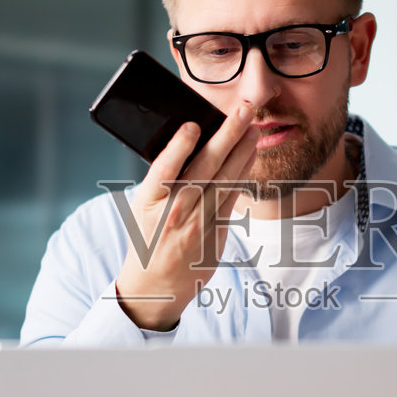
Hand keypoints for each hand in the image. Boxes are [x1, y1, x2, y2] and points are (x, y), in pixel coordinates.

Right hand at [114, 104, 257, 329]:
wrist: (155, 286)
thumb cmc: (147, 238)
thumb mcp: (143, 207)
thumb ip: (163, 180)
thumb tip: (190, 142)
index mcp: (149, 202)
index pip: (164, 170)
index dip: (179, 147)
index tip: (193, 125)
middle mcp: (174, 212)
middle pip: (204, 169)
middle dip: (226, 136)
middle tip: (241, 111)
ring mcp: (198, 224)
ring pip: (224, 181)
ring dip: (242, 151)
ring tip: (253, 127)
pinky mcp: (216, 233)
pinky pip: (231, 197)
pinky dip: (242, 173)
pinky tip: (249, 155)